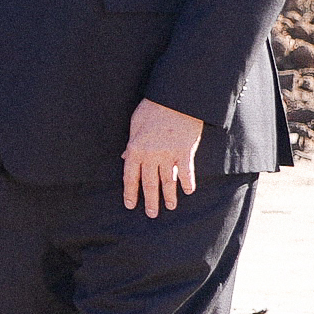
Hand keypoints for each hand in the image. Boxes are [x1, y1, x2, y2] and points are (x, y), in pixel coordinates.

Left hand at [123, 97, 204, 216]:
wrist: (175, 99)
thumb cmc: (152, 109)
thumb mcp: (134, 125)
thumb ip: (130, 143)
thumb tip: (124, 156)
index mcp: (135, 150)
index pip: (130, 177)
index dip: (130, 192)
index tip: (131, 205)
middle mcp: (151, 156)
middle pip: (149, 183)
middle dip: (150, 200)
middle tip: (151, 214)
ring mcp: (168, 155)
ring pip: (167, 181)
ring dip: (169, 196)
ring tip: (170, 207)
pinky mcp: (185, 152)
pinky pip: (186, 171)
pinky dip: (188, 182)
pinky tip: (188, 191)